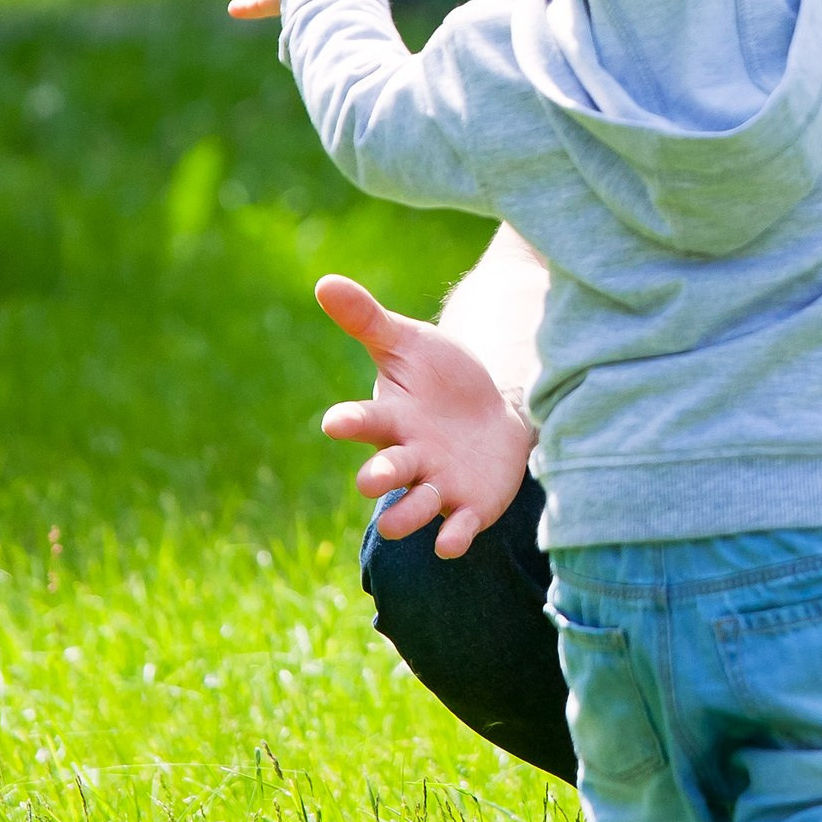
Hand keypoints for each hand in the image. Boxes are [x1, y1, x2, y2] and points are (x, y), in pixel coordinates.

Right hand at [311, 273, 534, 558]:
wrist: (496, 408)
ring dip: (406, 516)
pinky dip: (451, 538)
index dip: (349, 422)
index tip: (334, 421)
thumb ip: (368, 320)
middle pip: (383, 474)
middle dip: (378, 476)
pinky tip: (450, 541)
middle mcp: (407, 458)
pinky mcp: (469, 507)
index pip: (362, 421)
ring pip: (411, 510)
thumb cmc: (443, 377)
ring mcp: (436, 486)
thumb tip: (324, 281)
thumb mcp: (410, 344)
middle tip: (373, 479)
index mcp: (389, 419)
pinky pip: (455, 529)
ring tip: (401, 517)